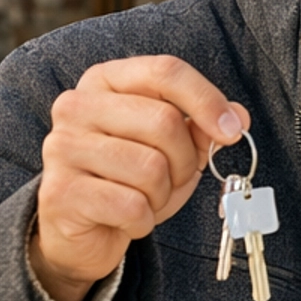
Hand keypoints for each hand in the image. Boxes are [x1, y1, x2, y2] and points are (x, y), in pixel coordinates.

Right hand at [32, 57, 248, 300]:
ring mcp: (62, 148)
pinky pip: (131, 206)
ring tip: (145, 198)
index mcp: (104, 80)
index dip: (207, 100)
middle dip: (185, 160)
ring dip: (162, 194)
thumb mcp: (172, 147)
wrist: (80, 229)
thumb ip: (202, 126)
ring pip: (150, 168)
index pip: (165, 72)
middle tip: (175, 178)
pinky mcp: (60, 192)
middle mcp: (76, 106)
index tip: (233, 131)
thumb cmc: (128, 179)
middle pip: (164, 122)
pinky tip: (126, 219)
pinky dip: (143, 220)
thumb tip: (239, 117)